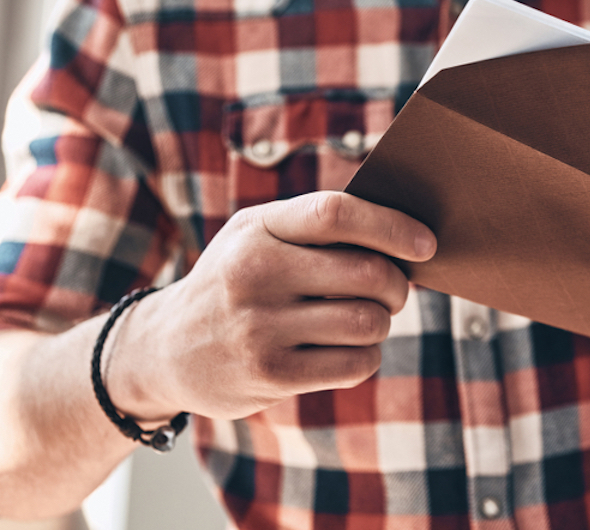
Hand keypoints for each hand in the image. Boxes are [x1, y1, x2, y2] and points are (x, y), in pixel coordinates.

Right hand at [107, 192, 435, 420]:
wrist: (163, 350)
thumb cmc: (234, 281)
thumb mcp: (255, 236)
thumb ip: (315, 226)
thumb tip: (403, 235)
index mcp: (257, 229)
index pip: (335, 214)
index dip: (391, 225)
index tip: (426, 243)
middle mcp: (255, 273)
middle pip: (367, 272)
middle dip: (397, 284)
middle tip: (394, 290)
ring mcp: (261, 327)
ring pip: (368, 322)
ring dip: (382, 323)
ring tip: (366, 319)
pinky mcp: (271, 375)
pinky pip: (355, 363)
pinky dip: (366, 356)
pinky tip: (348, 349)